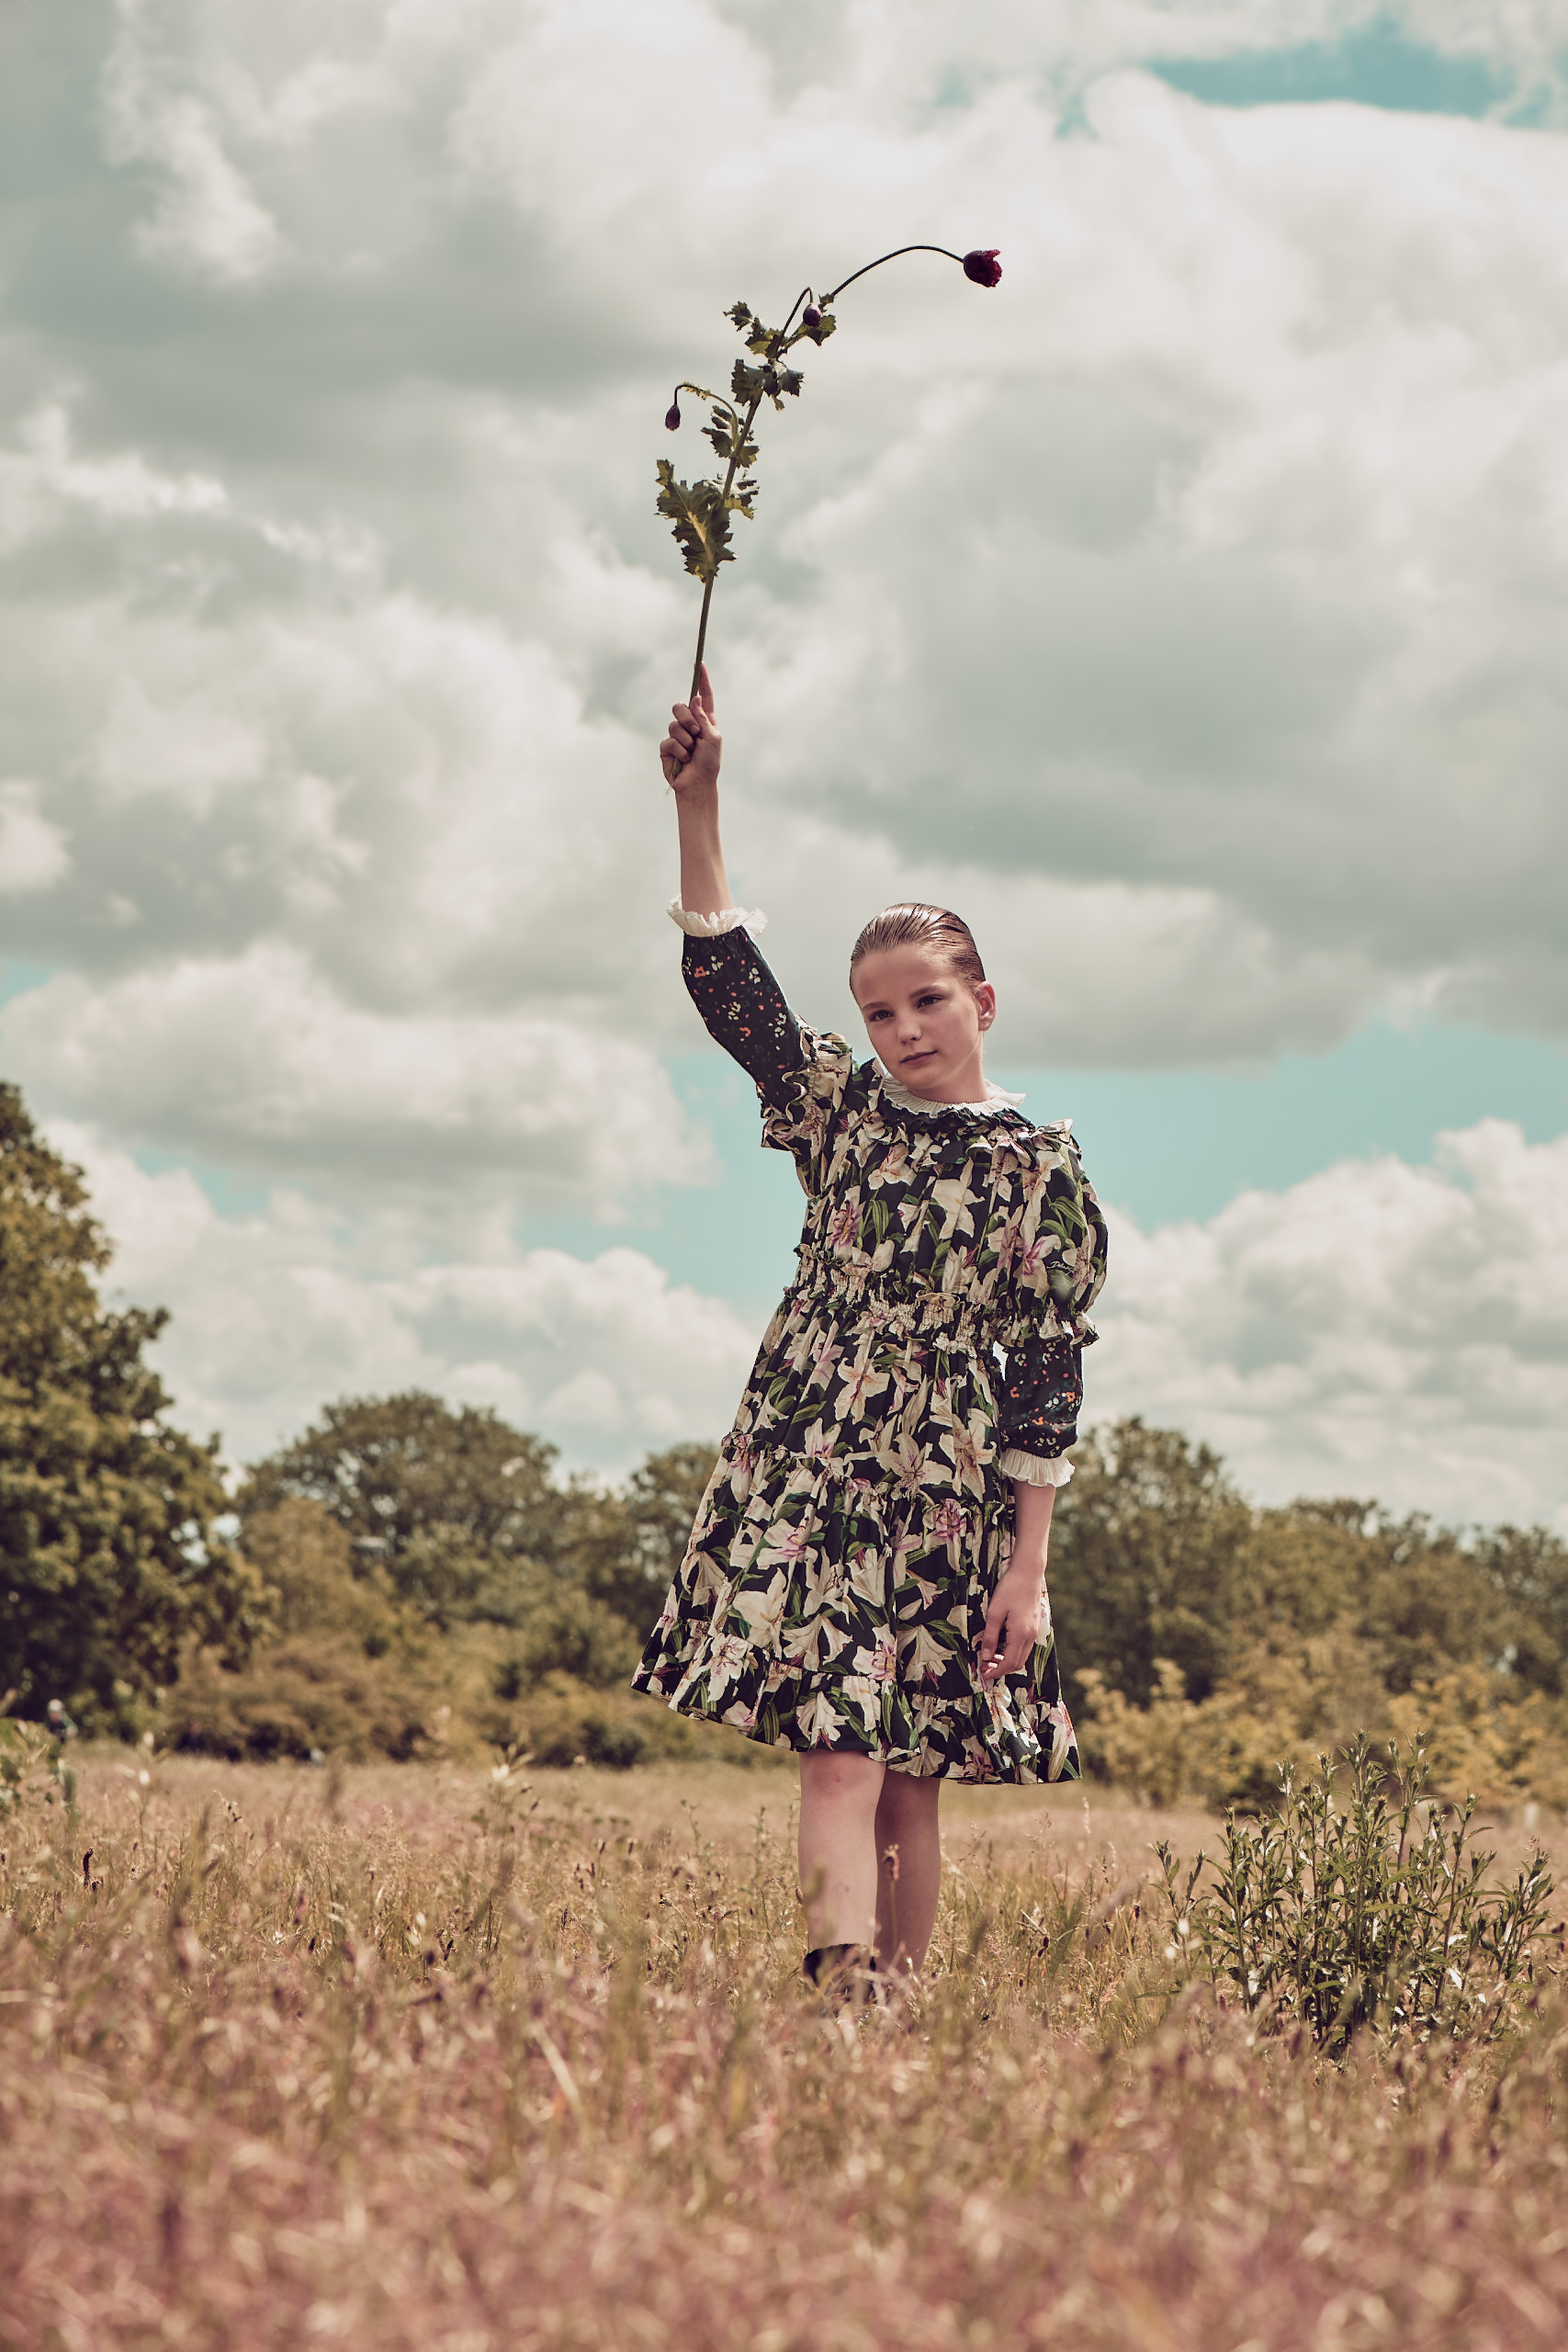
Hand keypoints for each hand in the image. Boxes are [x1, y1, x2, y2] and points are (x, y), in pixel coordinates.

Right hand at [660, 664, 721, 791]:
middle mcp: (690, 725)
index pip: (703, 697)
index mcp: (705, 721)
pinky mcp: (666, 747)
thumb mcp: (713, 738)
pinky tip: (683, 760)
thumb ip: (703, 718)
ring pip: (674, 723)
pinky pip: (668, 740)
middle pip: (680, 706)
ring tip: (691, 752)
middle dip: (687, 717)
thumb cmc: (709, 763)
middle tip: (695, 732)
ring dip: (685, 739)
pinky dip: (678, 750)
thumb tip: (694, 698)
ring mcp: (676, 735)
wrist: (698, 785)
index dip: (701, 680)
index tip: (699, 663)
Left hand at [977, 1561, 1045, 1682]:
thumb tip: (986, 1657)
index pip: (1010, 1663)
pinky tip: (1001, 1645)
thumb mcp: (995, 1612)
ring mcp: (1034, 1631)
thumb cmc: (1010, 1589)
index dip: (996, 1672)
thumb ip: (990, 1636)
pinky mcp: (1033, 1626)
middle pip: (1018, 1663)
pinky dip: (1013, 1651)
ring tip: (990, 1657)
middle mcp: (1030, 1636)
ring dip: (1007, 1660)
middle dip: (1001, 1669)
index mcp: (1021, 1634)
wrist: (1028, 1573)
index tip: (984, 1674)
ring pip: (1022, 1655)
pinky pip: (1024, 1646)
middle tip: (984, 1667)